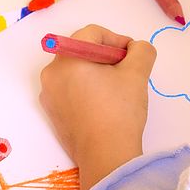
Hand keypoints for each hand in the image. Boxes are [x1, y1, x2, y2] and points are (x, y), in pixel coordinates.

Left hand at [39, 25, 155, 189]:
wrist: (105, 155)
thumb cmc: (119, 111)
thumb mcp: (137, 73)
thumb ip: (141, 50)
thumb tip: (137, 48)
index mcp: (66, 59)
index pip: (91, 34)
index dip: (116, 39)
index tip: (132, 54)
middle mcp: (50, 74)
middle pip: (80, 51)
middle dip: (106, 56)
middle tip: (126, 69)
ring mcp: (49, 95)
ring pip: (75, 71)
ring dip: (96, 73)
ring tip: (117, 88)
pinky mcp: (52, 113)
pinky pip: (69, 90)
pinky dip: (86, 89)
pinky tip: (104, 104)